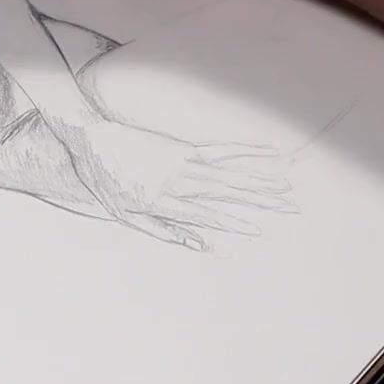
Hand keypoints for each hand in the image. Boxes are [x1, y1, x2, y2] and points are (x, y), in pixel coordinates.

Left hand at [67, 121, 294, 250]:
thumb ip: (160, 230)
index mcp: (161, 200)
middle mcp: (176, 181)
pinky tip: (267, 152)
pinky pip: (220, 150)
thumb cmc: (105, 181)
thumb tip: (193, 244)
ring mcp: (181, 161)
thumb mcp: (123, 213)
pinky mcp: (183, 147)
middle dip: (260, 202)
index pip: (203, 215)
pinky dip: (245, 151)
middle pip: (225, 194)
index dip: (231, 223)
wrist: (92, 139)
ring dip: (259, 181)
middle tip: (292, 207)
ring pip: (228, 174)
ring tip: (287, 188)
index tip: (259, 229)